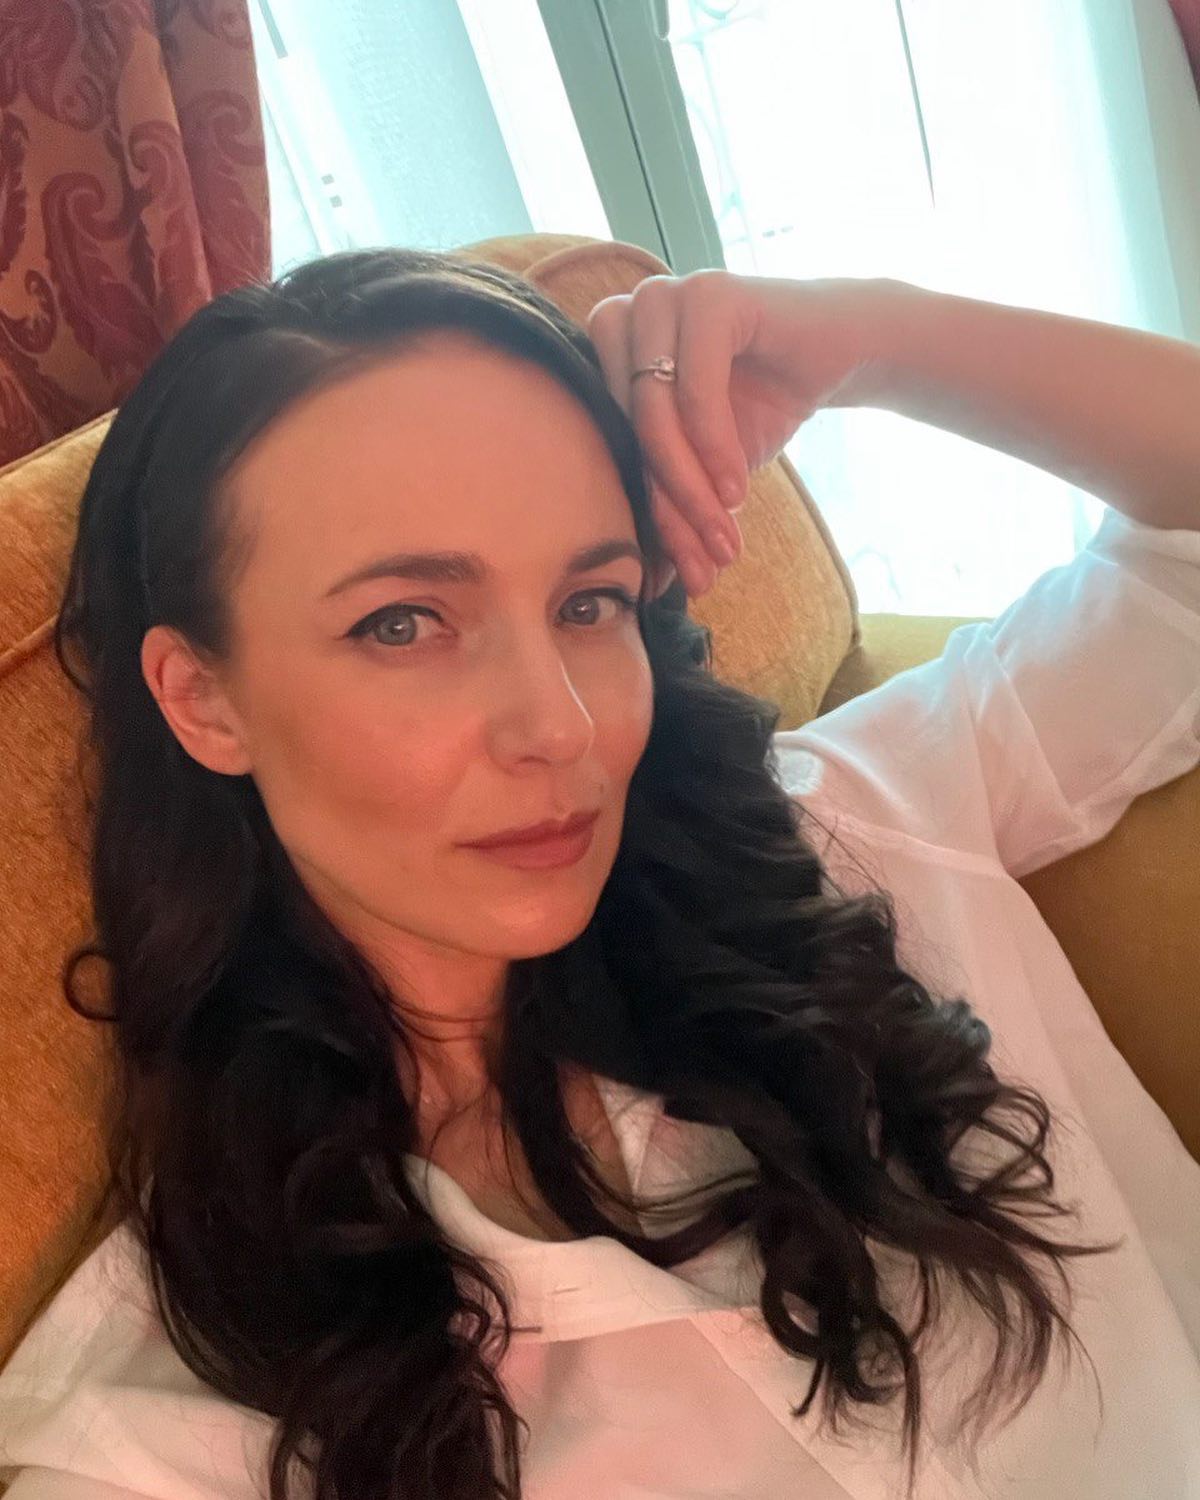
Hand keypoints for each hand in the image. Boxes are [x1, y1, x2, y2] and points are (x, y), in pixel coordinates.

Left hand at [588, 269, 888, 598]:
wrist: (842, 355)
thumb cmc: (765, 405)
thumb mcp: (708, 465)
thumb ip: (675, 503)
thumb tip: (654, 581)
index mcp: (611, 350)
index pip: (610, 441)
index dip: (644, 513)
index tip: (676, 573)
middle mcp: (628, 316)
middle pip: (625, 431)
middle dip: (667, 507)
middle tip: (705, 560)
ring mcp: (665, 298)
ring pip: (652, 413)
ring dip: (689, 485)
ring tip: (723, 534)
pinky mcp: (710, 296)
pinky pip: (694, 387)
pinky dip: (713, 444)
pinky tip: (737, 487)